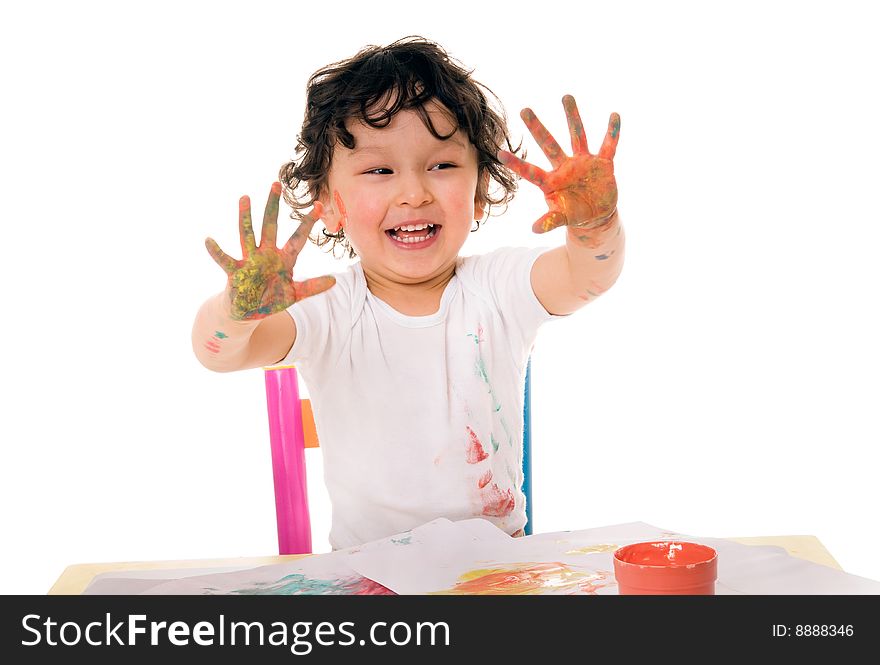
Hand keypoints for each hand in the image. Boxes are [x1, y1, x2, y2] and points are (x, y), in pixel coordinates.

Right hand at [205, 182, 334, 319]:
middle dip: (273, 206)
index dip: (308, 223)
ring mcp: (250, 261)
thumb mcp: (294, 294)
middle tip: (275, 184)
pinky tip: (209, 240)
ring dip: (246, 217)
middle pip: (270, 226)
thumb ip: (313, 287)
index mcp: (283, 259)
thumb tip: (335, 281)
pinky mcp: (235, 271)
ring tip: (245, 198)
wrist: (248, 312)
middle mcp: (266, 255)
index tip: (320, 205)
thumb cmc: (270, 299)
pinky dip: (216, 251)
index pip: (298, 238)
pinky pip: (225, 260)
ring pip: (248, 235)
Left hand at [499, 95, 619, 232]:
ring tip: (565, 96)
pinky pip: (608, 145)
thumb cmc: (574, 215)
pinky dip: (612, 133)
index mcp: (551, 182)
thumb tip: (534, 229)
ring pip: (577, 135)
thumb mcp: (562, 218)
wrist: (596, 215)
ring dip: (572, 117)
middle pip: (548, 144)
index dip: (516, 163)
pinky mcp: (602, 163)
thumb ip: (550, 221)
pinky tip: (614, 116)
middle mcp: (564, 167)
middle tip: (524, 109)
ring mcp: (583, 162)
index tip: (499, 153)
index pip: (529, 171)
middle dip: (537, 127)